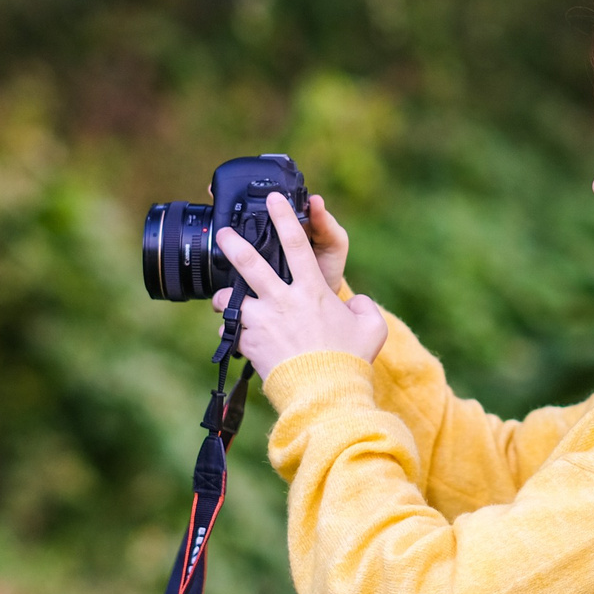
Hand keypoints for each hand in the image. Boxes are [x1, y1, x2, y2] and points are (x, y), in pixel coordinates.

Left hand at [213, 193, 387, 378]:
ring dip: (224, 298)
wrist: (323, 393)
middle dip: (234, 244)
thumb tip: (355, 301)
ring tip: (221, 299)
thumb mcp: (372, 329)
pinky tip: (241, 338)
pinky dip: (236, 333)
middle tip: (224, 233)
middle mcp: (283, 300)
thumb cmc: (349, 361)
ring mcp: (262, 321)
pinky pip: (235, 333)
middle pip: (249, 263)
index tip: (273, 199)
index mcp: (312, 290)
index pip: (295, 243)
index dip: (283, 216)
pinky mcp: (250, 343)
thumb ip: (365, 308)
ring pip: (231, 299)